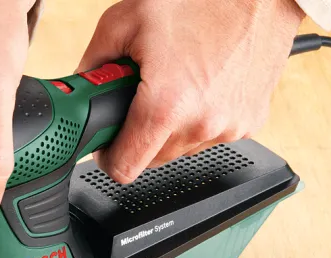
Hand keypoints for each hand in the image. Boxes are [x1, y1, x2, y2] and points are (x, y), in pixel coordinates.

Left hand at [77, 0, 304, 182]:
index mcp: (166, 107)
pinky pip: (211, 135)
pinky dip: (200, 117)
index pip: (124, 169)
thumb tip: (80, 88)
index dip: (108, 156)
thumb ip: (93, 64)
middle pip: (151, 159)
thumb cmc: (202, 0)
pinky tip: (203, 84)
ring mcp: (229, 127)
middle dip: (139, 134)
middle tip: (141, 97)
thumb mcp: (126, 21)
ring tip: (176, 82)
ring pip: (181, 148)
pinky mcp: (251, 123)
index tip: (106, 142)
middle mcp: (201, 124)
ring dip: (171, 126)